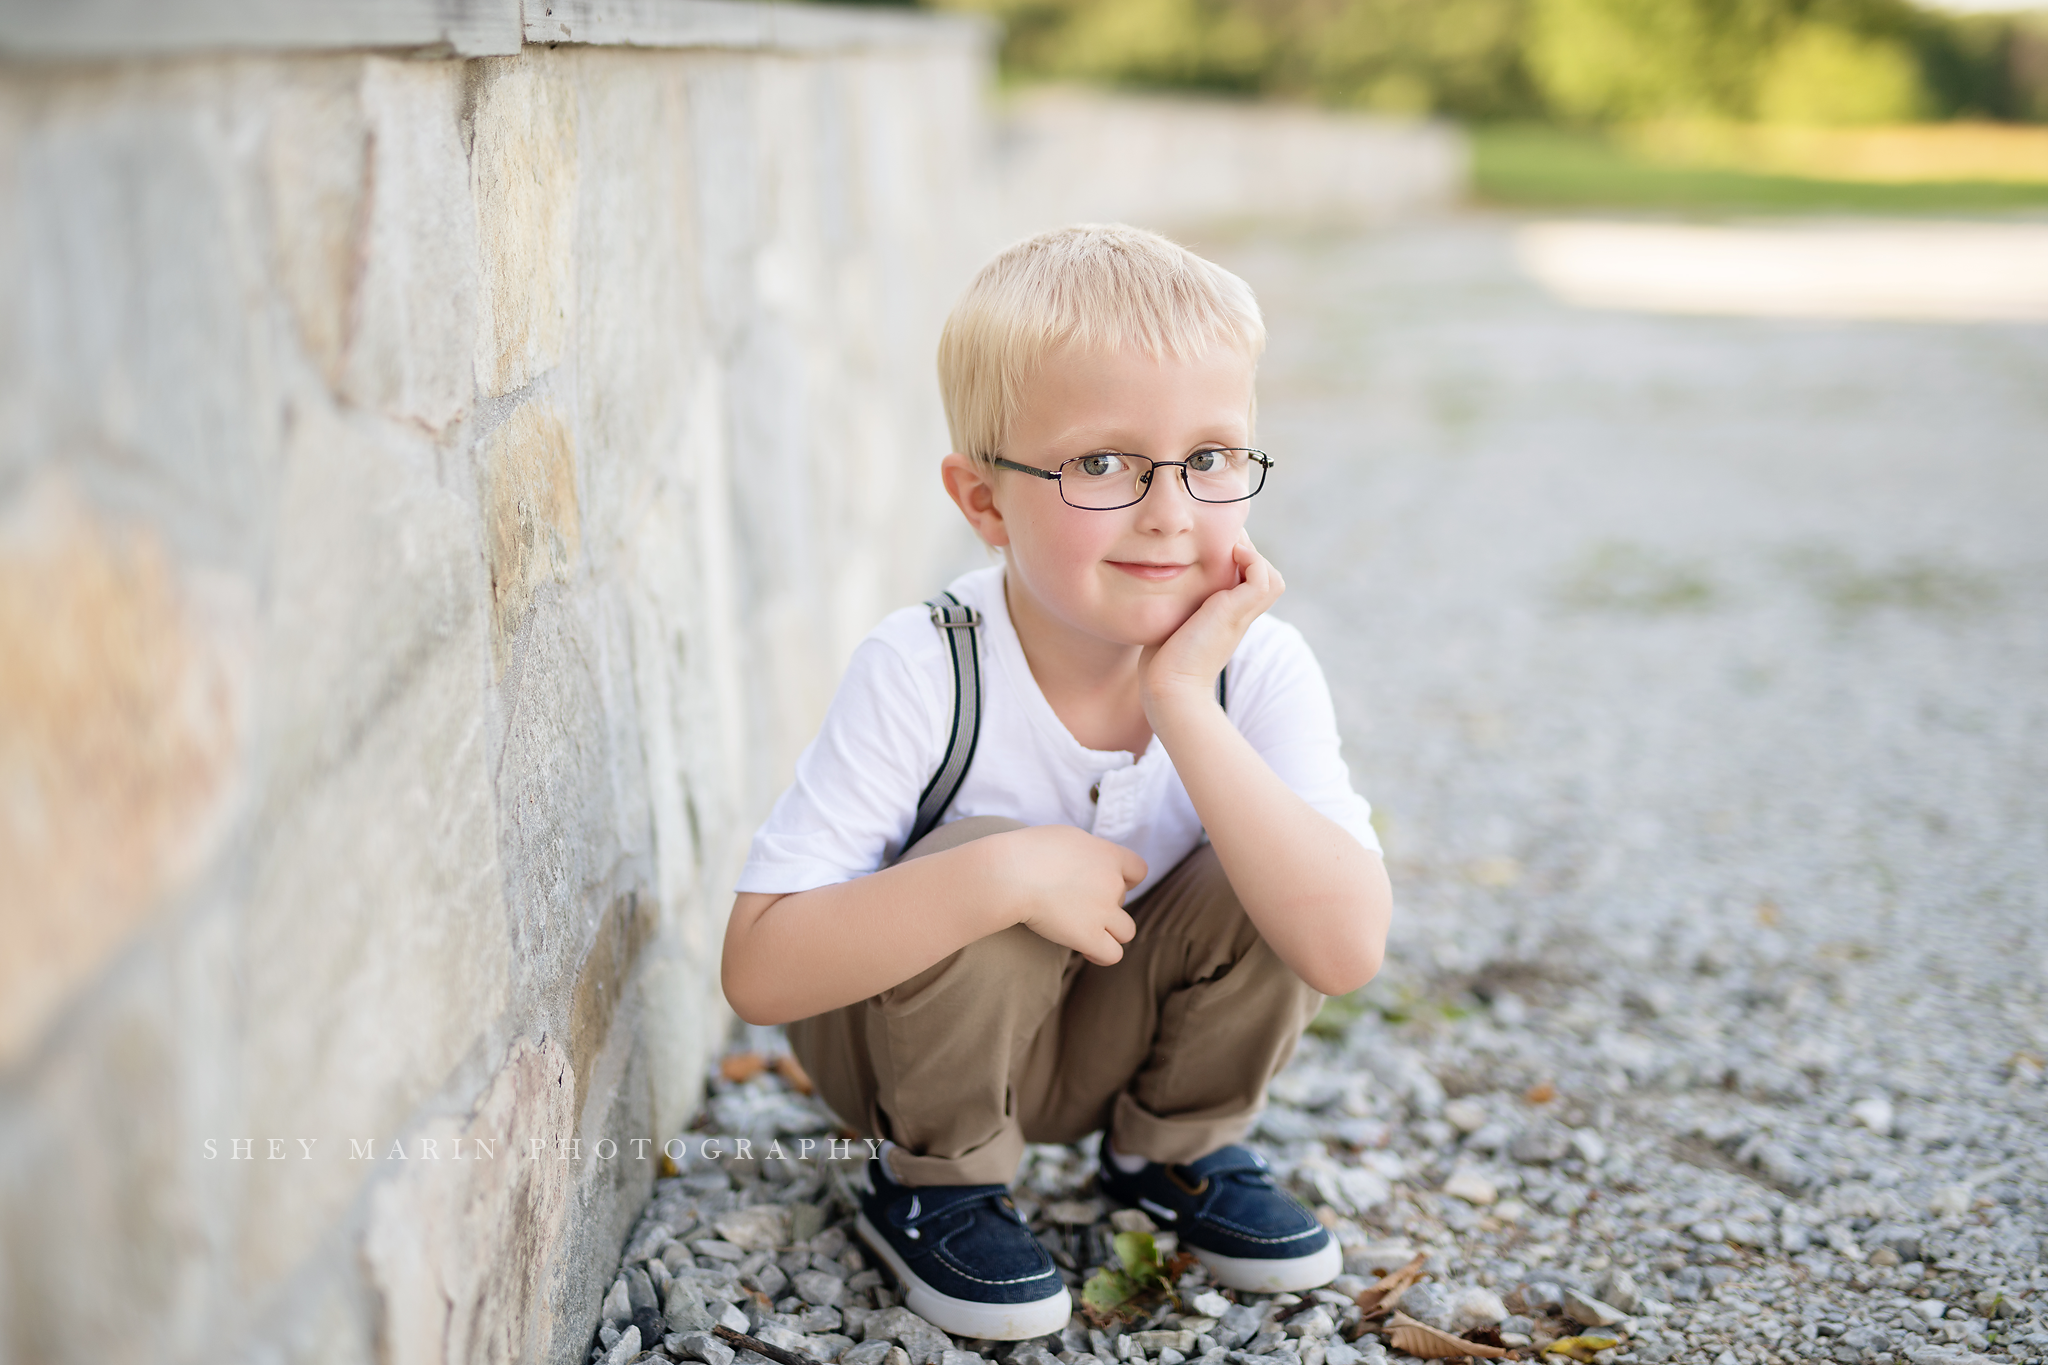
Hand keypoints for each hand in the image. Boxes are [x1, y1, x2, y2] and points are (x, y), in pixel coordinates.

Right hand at [989, 826, 1145, 964]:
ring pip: (1127, 931)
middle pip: (1123, 901)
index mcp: (1108, 855)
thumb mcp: (1068, 837)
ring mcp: (1103, 911)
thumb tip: (1089, 863)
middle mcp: (1112, 883)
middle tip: (1074, 903)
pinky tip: (1085, 949)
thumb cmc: (1029, 850)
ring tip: (1085, 929)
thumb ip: (1088, 851)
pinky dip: (1101, 954)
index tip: (1105, 883)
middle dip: (1105, 904)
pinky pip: (1113, 954)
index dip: (1126, 880)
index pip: (1138, 870)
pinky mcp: (1089, 936)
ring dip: (1110, 931)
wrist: (1012, 873)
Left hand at [1140, 531, 1283, 720]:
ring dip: (1253, 556)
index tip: (1210, 546)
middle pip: (1265, 576)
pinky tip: (1229, 555)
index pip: (1248, 581)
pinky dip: (1253, 560)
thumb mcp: (1171, 623)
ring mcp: (1240, 614)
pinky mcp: (1234, 611)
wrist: (1170, 688)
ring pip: (1272, 577)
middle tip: (1218, 541)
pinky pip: (1263, 578)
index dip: (1236, 560)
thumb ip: (1173, 604)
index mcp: (1227, 617)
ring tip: (1227, 549)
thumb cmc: (1163, 662)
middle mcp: (1238, 615)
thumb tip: (1152, 584)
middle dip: (1244, 552)